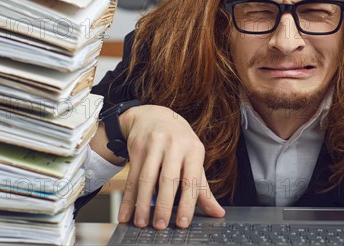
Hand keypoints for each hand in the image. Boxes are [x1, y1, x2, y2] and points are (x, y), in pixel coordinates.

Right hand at [117, 105, 224, 229]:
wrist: (154, 116)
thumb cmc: (179, 143)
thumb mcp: (194, 159)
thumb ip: (203, 188)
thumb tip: (217, 213)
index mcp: (194, 150)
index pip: (192, 180)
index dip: (188, 203)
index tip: (183, 223)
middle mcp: (175, 145)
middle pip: (168, 179)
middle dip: (164, 205)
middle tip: (160, 226)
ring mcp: (155, 145)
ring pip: (147, 179)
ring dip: (142, 204)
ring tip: (141, 223)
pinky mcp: (137, 148)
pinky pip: (131, 177)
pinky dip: (128, 198)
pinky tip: (126, 213)